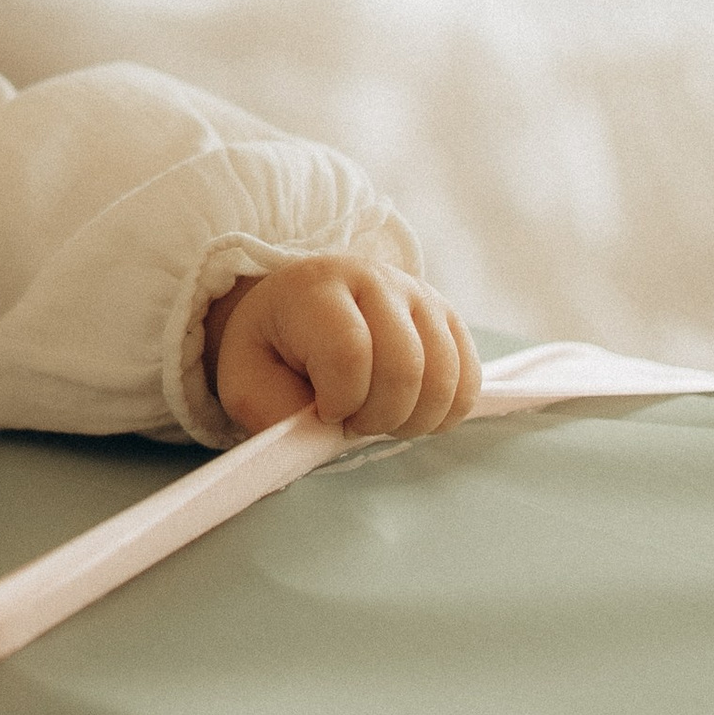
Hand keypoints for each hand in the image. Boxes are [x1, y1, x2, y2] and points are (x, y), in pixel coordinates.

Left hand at [203, 257, 480, 441]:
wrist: (297, 306)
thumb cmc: (272, 347)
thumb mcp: (244, 377)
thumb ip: (272, 409)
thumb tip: (323, 433)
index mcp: (317, 288)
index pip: (349, 352)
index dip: (341, 401)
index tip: (323, 412)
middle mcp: (376, 281)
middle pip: (404, 366)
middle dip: (379, 416)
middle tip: (353, 422)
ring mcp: (420, 296)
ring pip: (444, 375)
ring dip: (414, 418)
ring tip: (380, 417)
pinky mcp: (448, 318)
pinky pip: (468, 377)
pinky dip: (446, 411)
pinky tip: (412, 412)